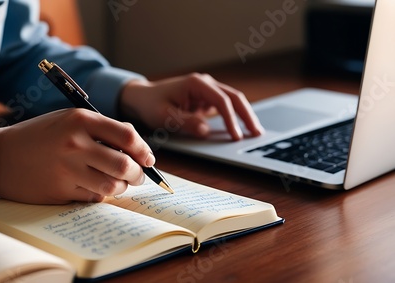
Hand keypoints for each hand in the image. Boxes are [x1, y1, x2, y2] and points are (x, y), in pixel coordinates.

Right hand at [0, 109, 154, 203]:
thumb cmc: (38, 136)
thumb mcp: (68, 119)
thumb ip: (101, 129)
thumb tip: (136, 147)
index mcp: (80, 120)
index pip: (127, 136)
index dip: (144, 150)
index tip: (148, 159)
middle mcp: (75, 143)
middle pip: (125, 165)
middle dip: (138, 175)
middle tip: (138, 177)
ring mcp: (67, 169)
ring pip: (112, 185)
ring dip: (121, 187)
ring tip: (118, 183)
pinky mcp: (60, 190)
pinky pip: (93, 196)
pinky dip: (100, 194)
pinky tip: (93, 187)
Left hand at [119, 73, 263, 139]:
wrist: (141, 98)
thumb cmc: (151, 104)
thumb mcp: (164, 116)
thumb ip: (185, 123)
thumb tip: (206, 131)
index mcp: (196, 83)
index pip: (221, 101)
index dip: (231, 119)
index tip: (236, 136)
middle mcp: (205, 83)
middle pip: (234, 97)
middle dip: (247, 115)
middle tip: (257, 133)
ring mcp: (207, 90)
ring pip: (232, 101)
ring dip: (244, 115)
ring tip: (254, 133)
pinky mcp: (206, 99)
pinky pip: (224, 108)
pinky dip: (234, 118)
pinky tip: (240, 130)